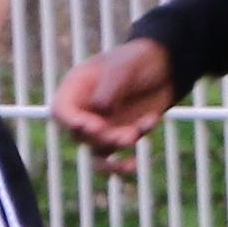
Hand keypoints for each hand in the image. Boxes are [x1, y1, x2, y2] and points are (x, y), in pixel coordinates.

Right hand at [50, 36, 177, 181]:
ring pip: (96, 153)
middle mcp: (85, 111)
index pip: (61, 111)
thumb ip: (111, 87)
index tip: (94, 126)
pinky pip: (115, 160)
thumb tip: (100, 110)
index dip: (72, 122)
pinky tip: (136, 163)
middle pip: (79, 136)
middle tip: (126, 135)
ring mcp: (102, 127)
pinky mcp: (120, 137)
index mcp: (77, 89)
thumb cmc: (139, 60)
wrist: (166, 67)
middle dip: (102, 138)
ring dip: (112, 156)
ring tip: (133, 141)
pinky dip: (123, 166)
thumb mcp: (124, 68)